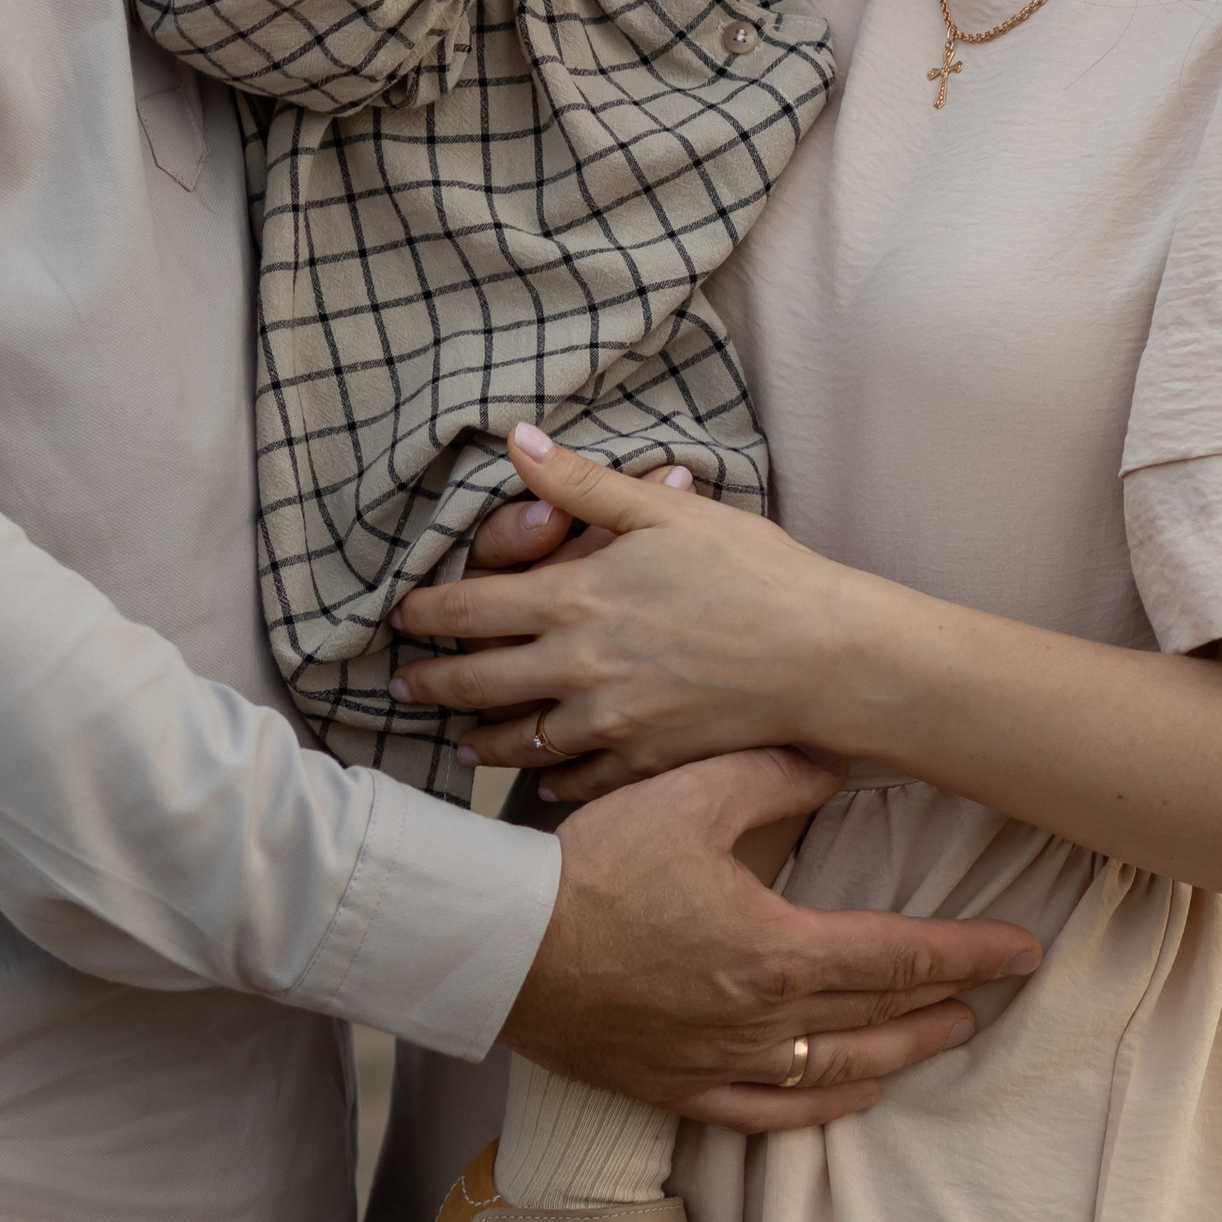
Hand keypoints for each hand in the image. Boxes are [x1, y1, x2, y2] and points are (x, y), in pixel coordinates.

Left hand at [395, 428, 874, 787]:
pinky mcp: (646, 762)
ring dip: (481, 741)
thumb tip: (516, 438)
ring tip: (460, 743)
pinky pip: (579, 781)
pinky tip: (542, 782)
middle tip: (402, 686)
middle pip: (479, 683)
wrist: (822, 656)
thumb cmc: (752, 571)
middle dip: (432, 683)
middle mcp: (578, 668)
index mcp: (574, 599)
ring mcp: (610, 724)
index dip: (426, 613)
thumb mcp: (663, 510)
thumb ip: (581, 482)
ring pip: (520, 741)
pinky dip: (551, 783)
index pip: (472, 608)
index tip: (399, 616)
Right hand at [504, 750, 1037, 1129]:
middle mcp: (761, 1021)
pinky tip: (851, 1100)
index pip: (899, 955)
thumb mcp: (689, 794)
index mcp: (774, 950)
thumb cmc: (592, 862)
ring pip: (835, 1071)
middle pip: (879, 1018)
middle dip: (948, 1001)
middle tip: (998, 989)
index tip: (1022, 951)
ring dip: (900, 1054)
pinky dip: (820, 1111)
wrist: (502, 943)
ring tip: (944, 1036)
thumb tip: (835, 761)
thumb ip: (772, 775)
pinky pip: (767, 1115)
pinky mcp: (677, 1087)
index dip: (969, 953)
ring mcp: (720, 1064)